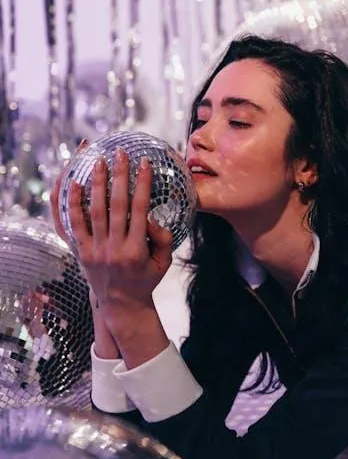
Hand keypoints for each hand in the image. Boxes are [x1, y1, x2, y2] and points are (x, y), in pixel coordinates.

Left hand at [67, 147, 172, 327]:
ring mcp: (95, 250)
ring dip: (96, 183)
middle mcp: (114, 248)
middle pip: (117, 204)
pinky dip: (72, 203)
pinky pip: (74, 224)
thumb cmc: (146, 279)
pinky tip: (73, 184)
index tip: (144, 163)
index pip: (140, 208)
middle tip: (120, 153)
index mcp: (137, 249)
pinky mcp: (81, 252)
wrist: (122, 305)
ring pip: (94, 211)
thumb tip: (151, 217)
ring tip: (97, 161)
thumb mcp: (164, 261)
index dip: (142, 183)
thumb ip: (163, 237)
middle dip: (119, 175)